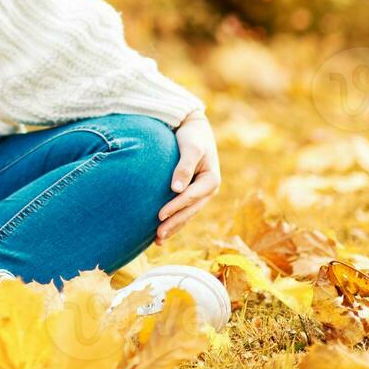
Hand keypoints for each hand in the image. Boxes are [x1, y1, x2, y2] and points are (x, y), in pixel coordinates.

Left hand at [156, 112, 219, 243]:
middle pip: (189, 211)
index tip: (159, 215)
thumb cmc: (192, 136)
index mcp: (211, 180)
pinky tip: (160, 232)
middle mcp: (208, 191)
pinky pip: (182, 211)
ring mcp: (200, 194)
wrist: (194, 128)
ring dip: (173, 227)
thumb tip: (176, 189)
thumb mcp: (191, 148)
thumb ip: (184, 167)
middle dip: (174, 223)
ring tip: (157, 240)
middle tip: (158, 235)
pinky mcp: (192, 194)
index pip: (191, 197)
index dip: (175, 207)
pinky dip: (173, 221)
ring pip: (186, 214)